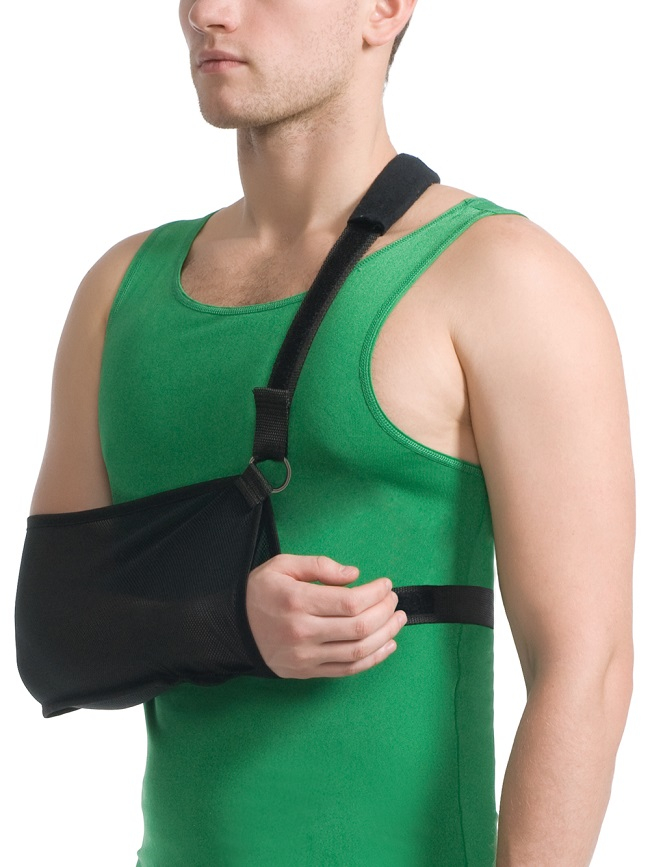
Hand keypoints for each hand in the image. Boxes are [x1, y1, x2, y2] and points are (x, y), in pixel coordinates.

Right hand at [246, 554, 406, 678]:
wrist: (233, 628)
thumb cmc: (260, 592)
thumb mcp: (283, 565)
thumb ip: (319, 565)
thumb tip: (354, 575)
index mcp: (297, 601)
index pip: (349, 602)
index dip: (375, 594)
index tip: (386, 585)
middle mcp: (302, 631)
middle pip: (358, 627)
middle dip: (385, 612)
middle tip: (394, 601)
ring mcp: (305, 656)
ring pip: (357, 651)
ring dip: (385, 635)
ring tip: (397, 620)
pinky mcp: (307, 671)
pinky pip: (347, 670)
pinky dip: (373, 659)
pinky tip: (387, 646)